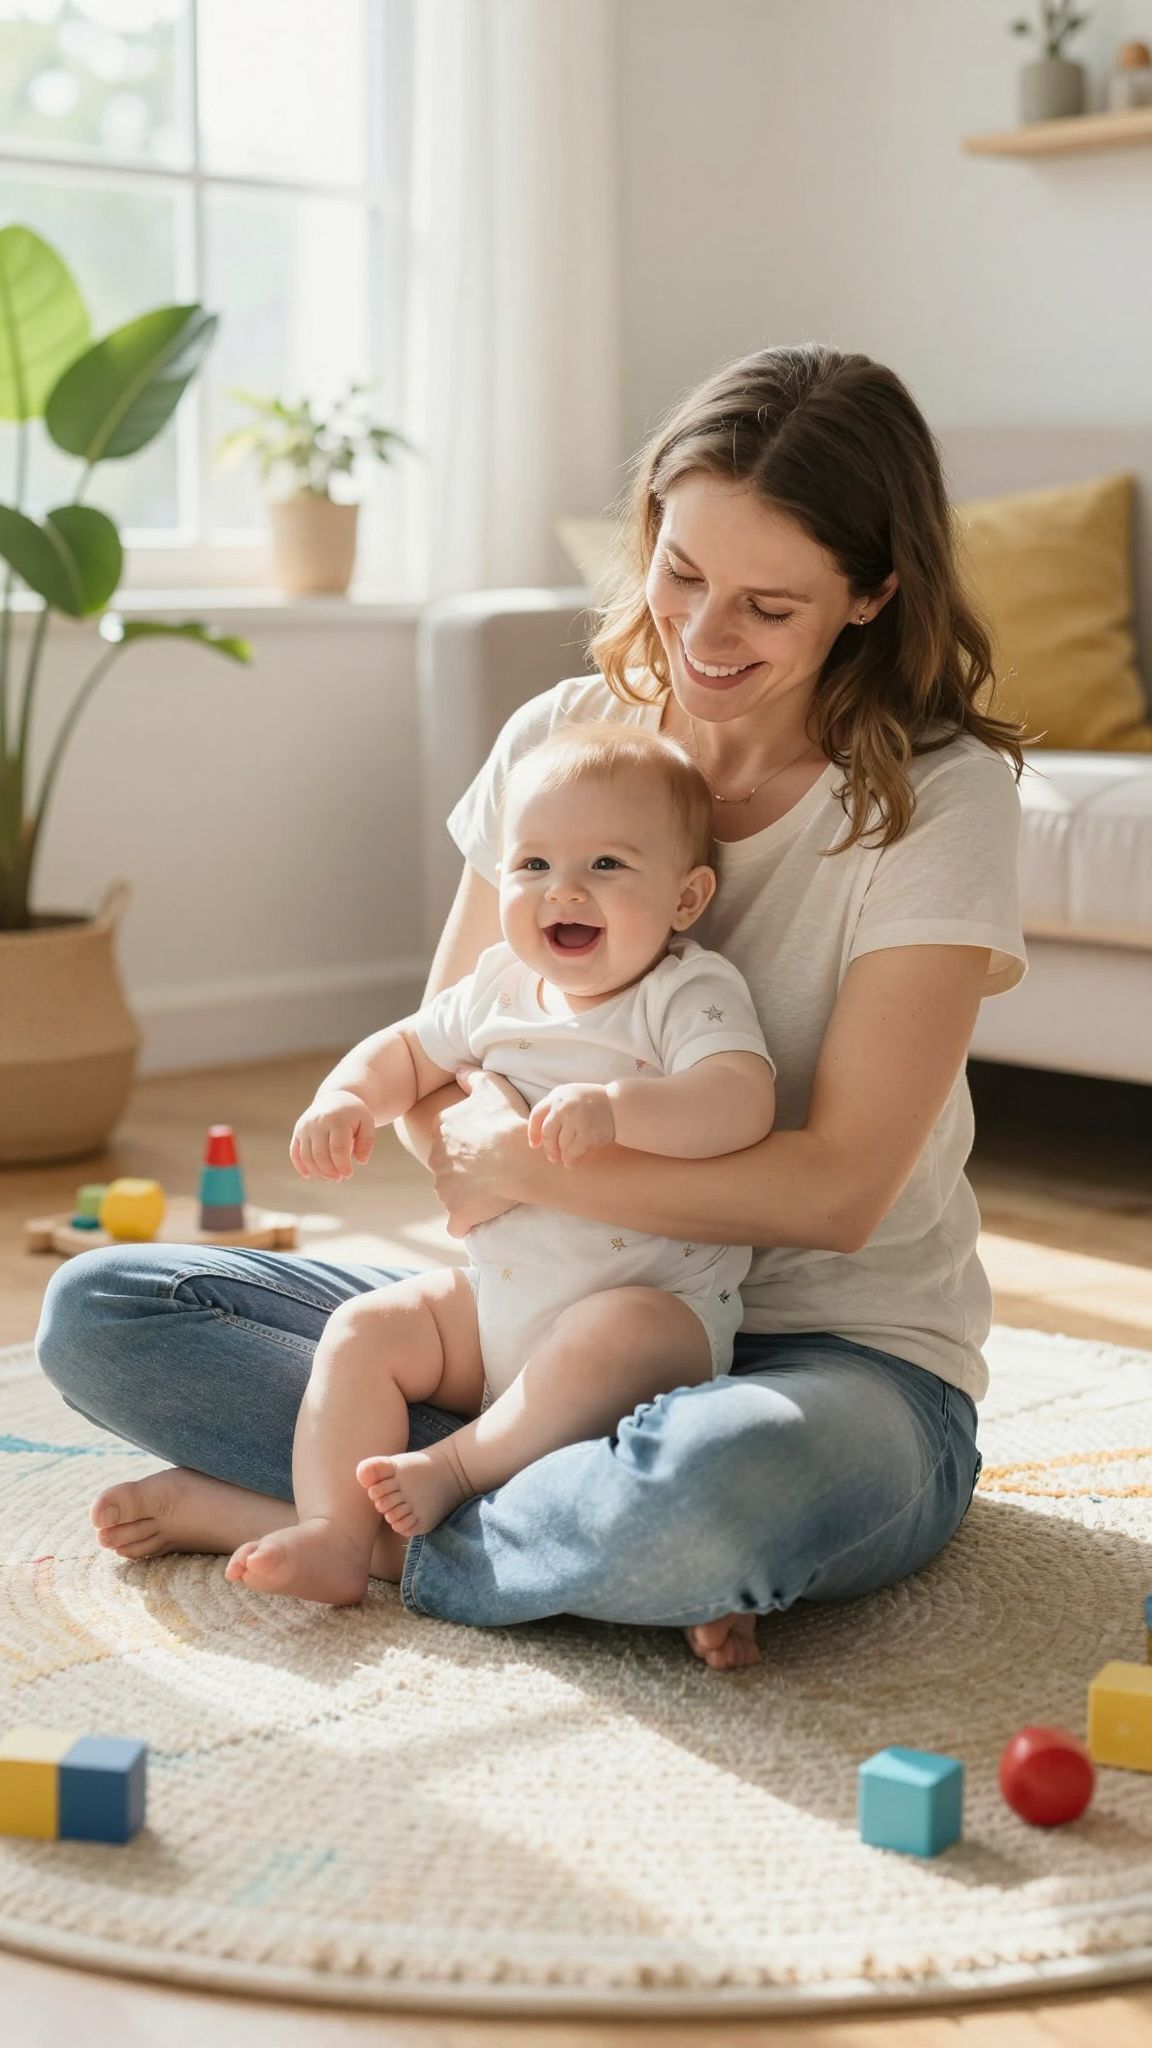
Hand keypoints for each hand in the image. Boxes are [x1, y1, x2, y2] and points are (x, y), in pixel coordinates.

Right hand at [290, 1089, 374, 1180]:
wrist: (335, 1097)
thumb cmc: (353, 1114)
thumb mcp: (367, 1123)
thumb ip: (367, 1142)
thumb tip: (361, 1161)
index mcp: (337, 1120)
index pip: (338, 1148)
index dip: (342, 1165)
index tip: (348, 1174)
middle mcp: (318, 1122)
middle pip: (320, 1154)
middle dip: (329, 1171)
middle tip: (339, 1178)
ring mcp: (305, 1127)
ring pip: (306, 1156)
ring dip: (317, 1172)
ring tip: (330, 1177)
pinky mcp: (298, 1131)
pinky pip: (295, 1152)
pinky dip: (300, 1166)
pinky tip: (309, 1175)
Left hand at [428, 1065, 530, 1237]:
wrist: (520, 1158)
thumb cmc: (508, 1121)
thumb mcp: (492, 1086)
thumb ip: (471, 1076)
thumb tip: (458, 1070)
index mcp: (441, 1128)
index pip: (448, 1138)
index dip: (468, 1143)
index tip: (487, 1146)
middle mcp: (435, 1158)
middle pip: (446, 1165)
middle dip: (462, 1168)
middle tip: (491, 1168)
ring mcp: (444, 1188)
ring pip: (450, 1192)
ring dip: (465, 1193)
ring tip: (492, 1190)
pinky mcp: (456, 1212)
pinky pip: (456, 1223)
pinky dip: (464, 1222)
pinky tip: (477, 1219)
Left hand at [527, 1082, 615, 1165]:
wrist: (619, 1105)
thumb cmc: (594, 1103)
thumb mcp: (571, 1096)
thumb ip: (555, 1108)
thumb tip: (538, 1134)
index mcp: (558, 1095)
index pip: (536, 1115)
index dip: (533, 1132)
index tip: (534, 1144)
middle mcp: (564, 1105)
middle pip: (547, 1133)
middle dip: (548, 1148)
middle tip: (552, 1157)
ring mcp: (576, 1118)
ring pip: (560, 1143)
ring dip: (561, 1154)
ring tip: (564, 1158)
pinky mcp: (587, 1132)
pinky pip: (572, 1151)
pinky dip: (570, 1159)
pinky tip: (570, 1163)